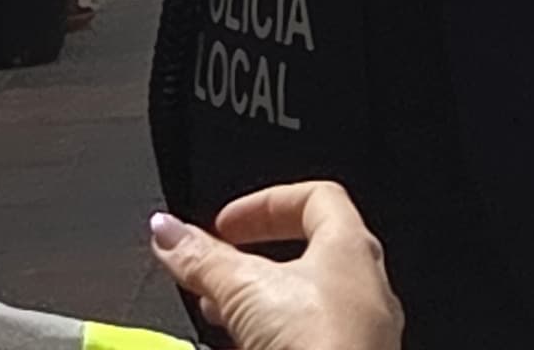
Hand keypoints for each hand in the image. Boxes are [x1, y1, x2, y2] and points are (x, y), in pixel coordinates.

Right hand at [150, 184, 399, 349]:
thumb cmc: (320, 344)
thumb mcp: (245, 291)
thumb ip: (204, 260)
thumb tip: (166, 230)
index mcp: (351, 247)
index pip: (315, 199)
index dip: (265, 205)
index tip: (224, 224)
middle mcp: (367, 286)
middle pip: (311, 253)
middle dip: (256, 261)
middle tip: (216, 271)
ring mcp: (364, 333)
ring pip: (310, 306)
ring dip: (263, 306)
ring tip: (221, 318)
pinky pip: (313, 342)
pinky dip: (277, 340)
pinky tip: (248, 349)